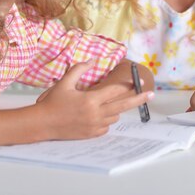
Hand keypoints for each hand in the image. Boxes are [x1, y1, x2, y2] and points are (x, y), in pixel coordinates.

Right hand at [35, 62, 153, 139]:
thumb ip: (79, 69)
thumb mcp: (64, 82)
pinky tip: (100, 114)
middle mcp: (96, 113)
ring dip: (117, 109)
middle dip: (139, 98)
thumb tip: (93, 60)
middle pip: (123, 105)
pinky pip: (107, 127)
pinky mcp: (91, 134)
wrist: (42, 124)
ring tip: (109, 103)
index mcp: (91, 99)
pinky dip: (107, 120)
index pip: (115, 91)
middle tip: (152, 94)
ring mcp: (94, 125)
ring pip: (115, 117)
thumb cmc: (53, 102)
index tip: (139, 80)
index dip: (128, 84)